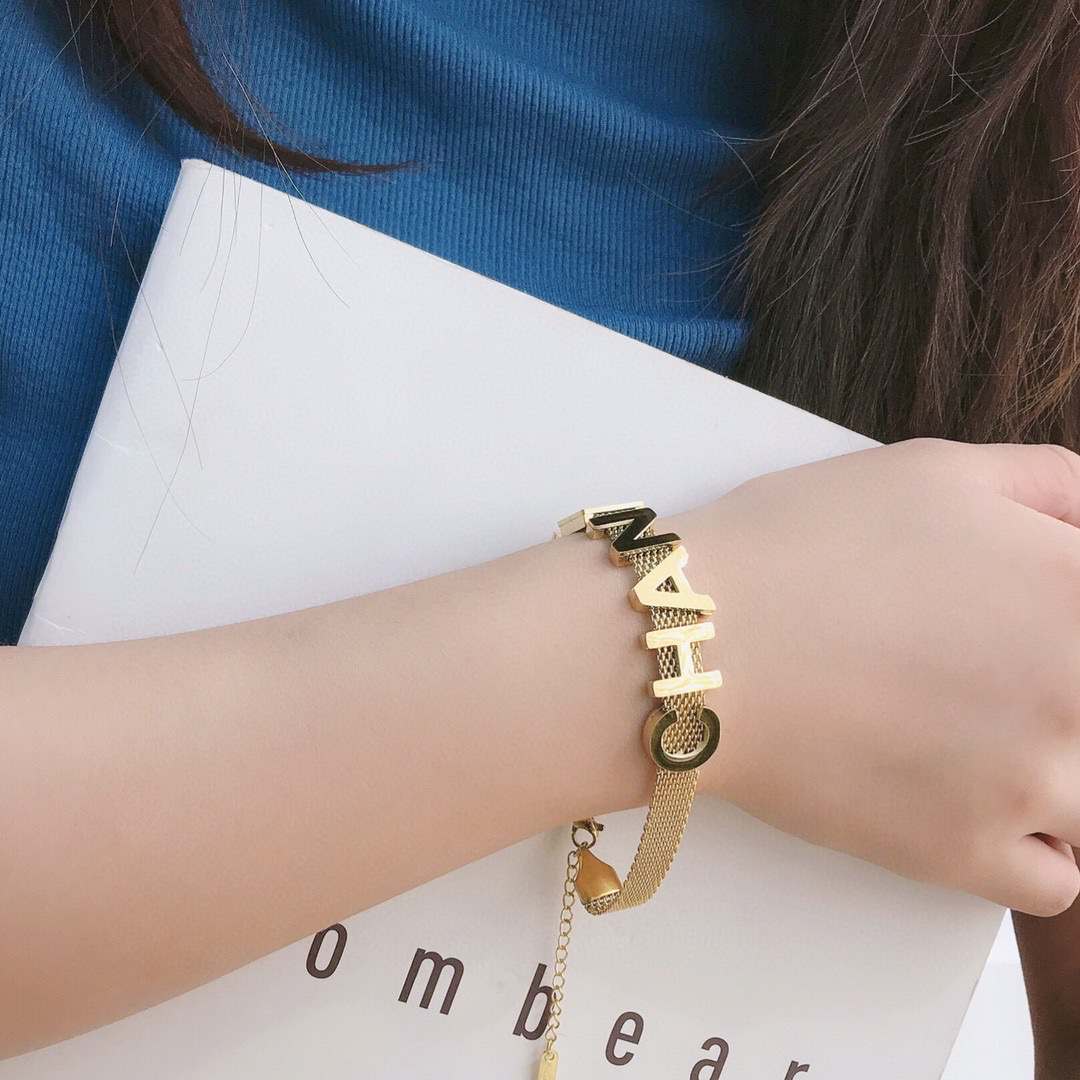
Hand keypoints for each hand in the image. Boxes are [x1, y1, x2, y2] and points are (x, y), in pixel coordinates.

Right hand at [689, 437, 1079, 915]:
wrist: (694, 644)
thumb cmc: (800, 548)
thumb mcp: (935, 473)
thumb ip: (1053, 486)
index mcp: (1079, 593)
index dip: (1065, 618)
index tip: (1028, 631)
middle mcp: (1078, 696)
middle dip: (1055, 693)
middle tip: (979, 677)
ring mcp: (1029, 786)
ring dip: (1056, 773)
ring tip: (982, 737)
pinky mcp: (966, 856)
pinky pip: (1059, 880)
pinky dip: (1034, 844)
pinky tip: (978, 796)